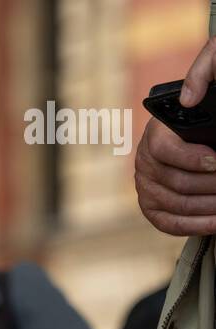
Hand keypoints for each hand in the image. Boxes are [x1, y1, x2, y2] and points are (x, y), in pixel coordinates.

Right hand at [136, 38, 215, 235]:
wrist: (188, 137)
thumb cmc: (203, 118)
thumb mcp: (204, 95)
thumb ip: (201, 78)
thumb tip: (189, 98)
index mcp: (154, 135)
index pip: (166, 150)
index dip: (192, 159)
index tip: (215, 161)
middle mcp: (143, 163)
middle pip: (177, 183)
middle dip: (210, 187)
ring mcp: (145, 188)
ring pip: (177, 204)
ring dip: (208, 207)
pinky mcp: (150, 209)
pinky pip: (171, 224)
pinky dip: (197, 226)